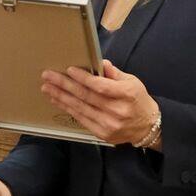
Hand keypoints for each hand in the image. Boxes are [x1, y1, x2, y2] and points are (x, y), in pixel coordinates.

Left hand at [41, 59, 160, 147]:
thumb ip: (114, 73)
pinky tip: (57, 100)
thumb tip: (99, 62)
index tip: (69, 70)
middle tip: (48, 76)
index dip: (83, 78)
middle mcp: (118, 111)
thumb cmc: (137, 100)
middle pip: (86, 96)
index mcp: (126, 95)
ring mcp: (109, 124)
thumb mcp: (131, 81)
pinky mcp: (102, 133)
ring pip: (80, 108)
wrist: (148, 126)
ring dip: (60, 97)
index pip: (100, 86)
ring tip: (47, 88)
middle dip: (64, 85)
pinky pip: (81, 119)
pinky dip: (67, 108)